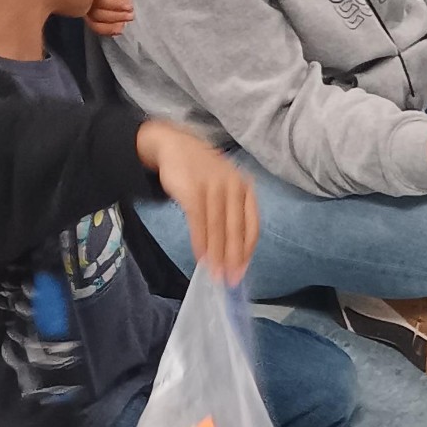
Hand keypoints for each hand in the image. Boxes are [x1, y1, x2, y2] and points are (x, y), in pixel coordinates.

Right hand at [136, 121, 258, 283]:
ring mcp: (214, 187)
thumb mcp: (224, 187)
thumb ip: (231, 213)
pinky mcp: (193, 189)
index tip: (242, 271)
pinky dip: (200, 242)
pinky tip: (200, 257)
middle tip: (230, 281)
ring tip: (215, 275)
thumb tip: (234, 252)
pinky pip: (199, 221)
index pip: (252, 225)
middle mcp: (234, 186)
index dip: (247, 251)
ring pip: (218, 228)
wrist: (174, 145)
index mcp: (245, 188)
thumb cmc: (202, 173)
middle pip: (236, 229)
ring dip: (217, 255)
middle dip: (233, 258)